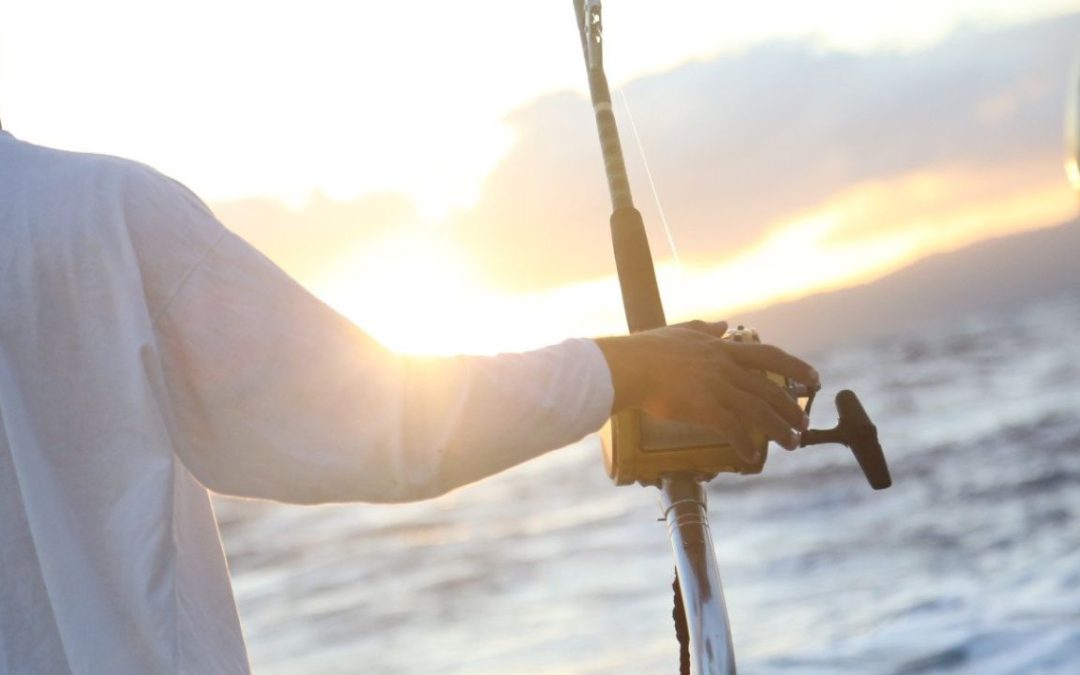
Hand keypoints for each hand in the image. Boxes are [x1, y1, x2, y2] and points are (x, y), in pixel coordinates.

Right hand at [594, 320, 818, 461]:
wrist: (629, 367)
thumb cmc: (647, 349)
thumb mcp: (680, 331)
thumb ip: (704, 328)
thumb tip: (724, 324)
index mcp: (722, 350)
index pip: (770, 356)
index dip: (795, 367)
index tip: (813, 378)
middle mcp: (726, 368)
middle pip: (770, 389)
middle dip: (791, 408)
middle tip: (803, 423)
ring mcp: (718, 388)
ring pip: (760, 411)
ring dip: (780, 429)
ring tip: (792, 443)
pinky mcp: (705, 409)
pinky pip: (734, 430)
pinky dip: (745, 444)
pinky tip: (750, 456)